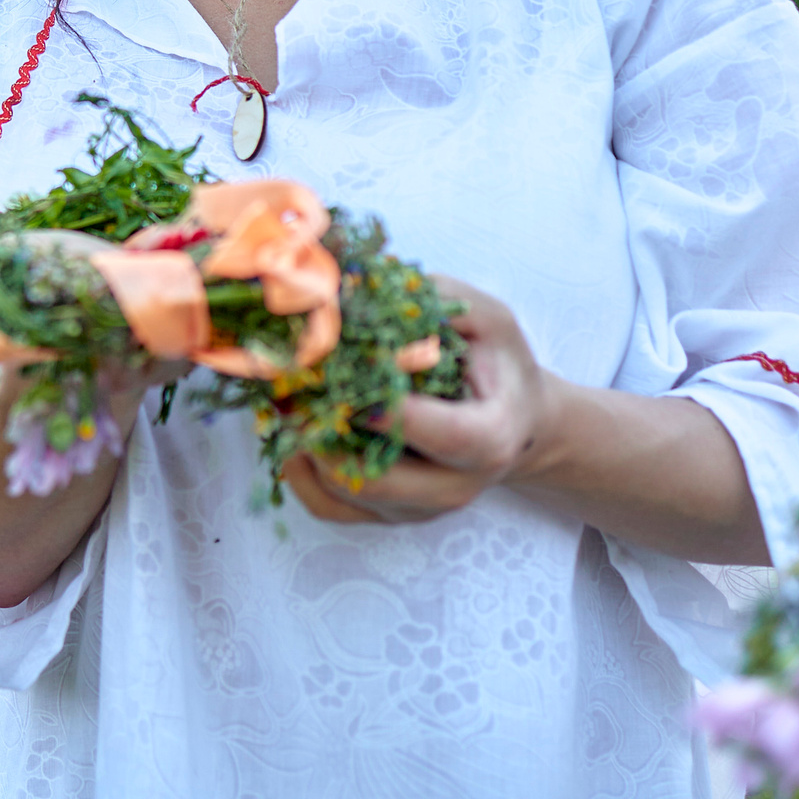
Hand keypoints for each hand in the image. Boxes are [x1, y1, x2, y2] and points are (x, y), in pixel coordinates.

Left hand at [278, 280, 553, 524]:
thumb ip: (433, 301)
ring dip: (302, 447)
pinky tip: (288, 428)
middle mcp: (455, 485)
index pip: (446, 437)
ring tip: (282, 397)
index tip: (351, 378)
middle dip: (326, 432)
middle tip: (292, 385)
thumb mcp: (485, 319)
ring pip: (343, 496)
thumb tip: (360, 285)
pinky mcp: (388, 513)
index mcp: (491, 438)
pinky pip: (328, 507)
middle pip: (380, 480)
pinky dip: (298, 471)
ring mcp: (419, 507)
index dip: (395, 412)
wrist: (516, 422)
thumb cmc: (497, 363)